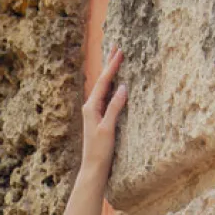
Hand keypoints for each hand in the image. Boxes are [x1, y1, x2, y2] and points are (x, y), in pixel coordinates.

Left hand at [80, 47, 126, 183]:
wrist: (93, 168)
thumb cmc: (99, 151)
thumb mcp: (107, 128)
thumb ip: (114, 107)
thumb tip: (123, 87)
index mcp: (91, 107)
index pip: (104, 82)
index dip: (112, 66)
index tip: (120, 50)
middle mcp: (91, 107)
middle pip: (102, 81)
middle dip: (109, 64)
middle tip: (116, 46)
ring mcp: (94, 112)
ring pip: (104, 87)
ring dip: (111, 73)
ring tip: (116, 58)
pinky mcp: (99, 118)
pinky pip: (107, 97)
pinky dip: (112, 86)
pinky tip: (117, 83)